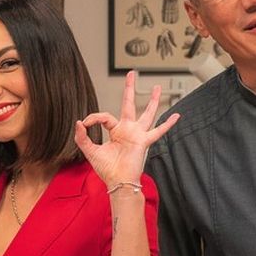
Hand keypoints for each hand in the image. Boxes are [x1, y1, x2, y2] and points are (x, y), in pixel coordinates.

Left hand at [74, 71, 179, 187]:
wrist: (117, 182)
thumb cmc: (107, 170)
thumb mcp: (90, 151)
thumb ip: (82, 138)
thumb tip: (79, 123)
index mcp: (115, 131)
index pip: (105, 117)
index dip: (94, 118)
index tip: (85, 123)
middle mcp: (127, 130)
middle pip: (129, 105)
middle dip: (129, 89)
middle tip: (131, 74)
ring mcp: (137, 135)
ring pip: (147, 114)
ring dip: (152, 101)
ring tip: (157, 87)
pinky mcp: (143, 141)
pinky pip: (158, 131)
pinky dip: (168, 125)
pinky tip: (176, 116)